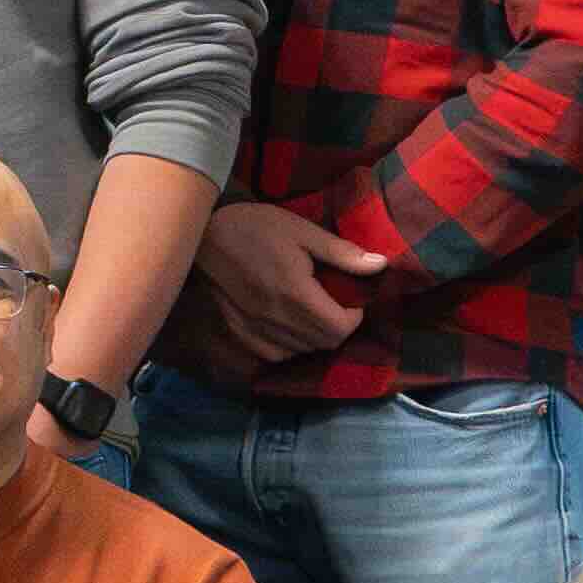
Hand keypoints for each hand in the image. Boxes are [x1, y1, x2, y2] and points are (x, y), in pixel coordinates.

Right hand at [185, 200, 389, 367]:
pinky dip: (290, 345)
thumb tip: (381, 265)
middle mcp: (276, 319)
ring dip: (315, 337)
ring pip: (301, 351)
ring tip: (312, 312)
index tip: (352, 299)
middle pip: (323, 343)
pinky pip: (275, 355)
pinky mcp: (239, 334)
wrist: (202, 236)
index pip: (339, 328)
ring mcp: (255, 330)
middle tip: (335, 303)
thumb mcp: (302, 231)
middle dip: (338, 327)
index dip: (354, 317)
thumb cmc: (256, 227)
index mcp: (295, 293)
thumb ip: (341, 253)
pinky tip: (287, 324)